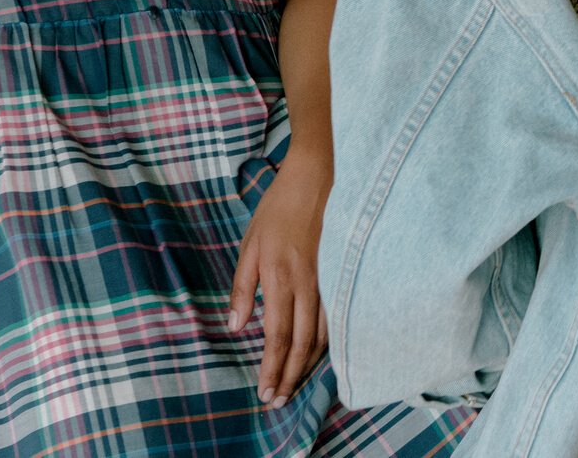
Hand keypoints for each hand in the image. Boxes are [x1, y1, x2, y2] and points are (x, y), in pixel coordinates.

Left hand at [227, 156, 331, 408]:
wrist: (316, 178)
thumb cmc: (277, 209)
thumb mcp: (249, 244)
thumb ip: (242, 287)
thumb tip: (237, 328)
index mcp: (280, 278)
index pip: (277, 336)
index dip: (272, 368)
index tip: (265, 393)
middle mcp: (307, 285)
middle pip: (302, 344)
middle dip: (290, 376)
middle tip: (279, 400)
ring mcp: (328, 280)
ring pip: (323, 335)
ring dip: (309, 365)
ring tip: (296, 383)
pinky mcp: (340, 273)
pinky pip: (336, 318)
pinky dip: (328, 343)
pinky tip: (321, 353)